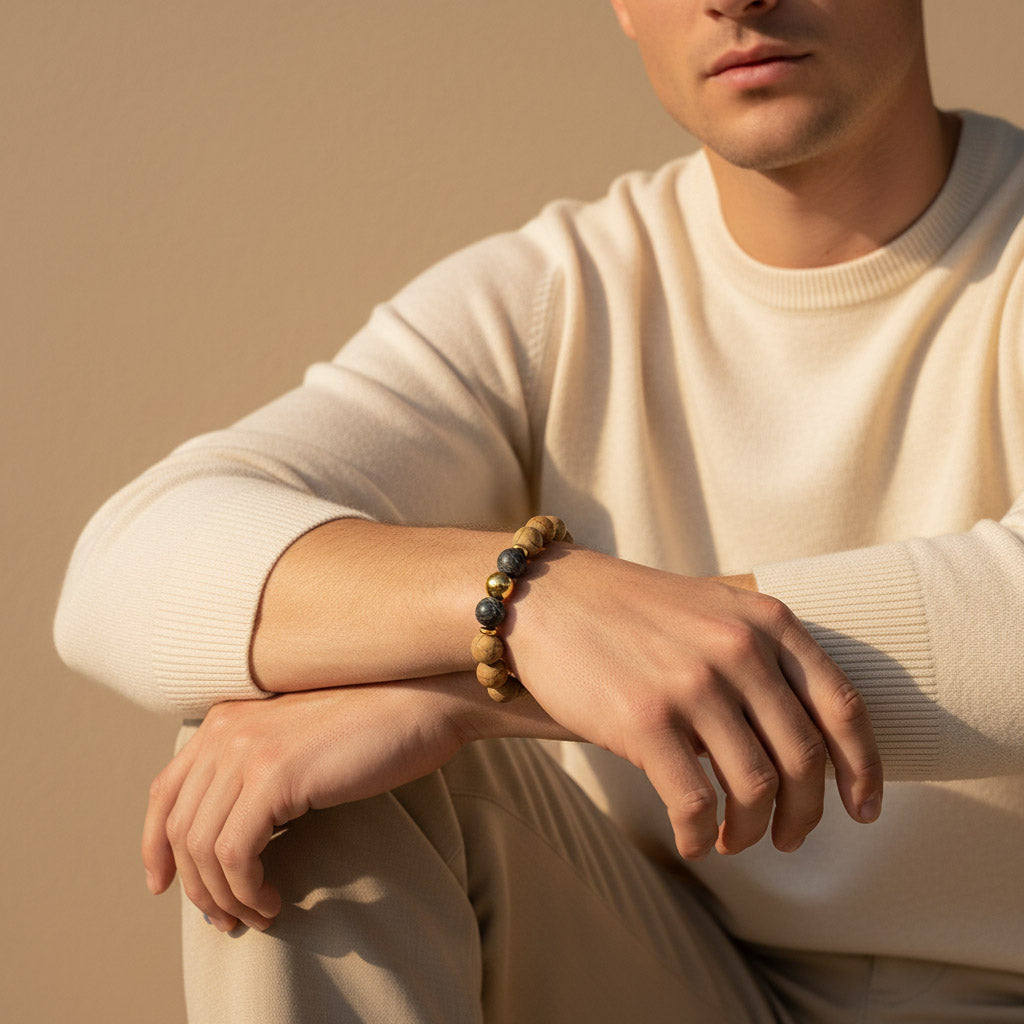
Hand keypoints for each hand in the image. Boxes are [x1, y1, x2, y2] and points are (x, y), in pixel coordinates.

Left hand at [141, 676, 541, 931]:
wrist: (424, 699)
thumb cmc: (376, 725)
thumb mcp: (300, 741)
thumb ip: (260, 767)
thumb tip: (234, 836)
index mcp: (226, 719)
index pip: (165, 791)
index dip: (156, 846)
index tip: (169, 885)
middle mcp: (225, 729)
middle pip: (177, 827)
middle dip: (195, 886)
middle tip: (226, 918)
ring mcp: (247, 750)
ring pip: (202, 847)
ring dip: (223, 896)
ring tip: (255, 915)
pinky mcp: (275, 775)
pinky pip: (235, 853)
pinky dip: (246, 888)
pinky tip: (273, 899)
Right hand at [504, 548, 882, 858]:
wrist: (548, 595)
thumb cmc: (630, 612)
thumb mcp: (713, 610)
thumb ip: (762, 657)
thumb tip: (800, 744)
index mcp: (767, 622)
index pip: (843, 707)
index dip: (863, 769)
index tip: (862, 810)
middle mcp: (739, 649)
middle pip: (804, 759)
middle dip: (804, 815)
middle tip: (787, 839)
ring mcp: (693, 683)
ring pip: (755, 788)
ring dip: (750, 831)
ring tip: (731, 840)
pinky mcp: (645, 718)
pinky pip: (693, 801)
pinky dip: (698, 834)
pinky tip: (691, 840)